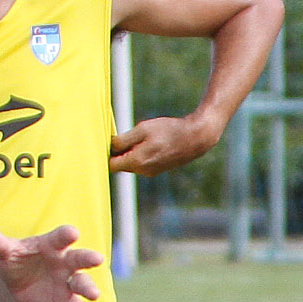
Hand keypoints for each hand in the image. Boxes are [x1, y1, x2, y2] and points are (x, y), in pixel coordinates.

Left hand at [0, 222, 103, 301]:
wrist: (18, 284)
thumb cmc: (16, 261)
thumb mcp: (5, 253)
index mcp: (51, 245)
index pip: (60, 238)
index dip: (66, 235)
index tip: (72, 233)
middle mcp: (65, 262)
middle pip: (79, 259)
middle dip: (88, 258)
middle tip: (97, 258)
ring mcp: (68, 282)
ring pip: (83, 283)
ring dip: (89, 288)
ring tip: (94, 295)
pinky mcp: (67, 301)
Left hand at [107, 112, 221, 176]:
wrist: (196, 138)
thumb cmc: (169, 130)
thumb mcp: (143, 129)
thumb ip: (123, 139)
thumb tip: (109, 146)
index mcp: (137, 162)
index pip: (111, 165)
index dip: (106, 153)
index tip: (108, 141)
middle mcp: (143, 171)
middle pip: (120, 165)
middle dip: (118, 152)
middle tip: (124, 136)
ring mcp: (151, 172)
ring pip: (130, 164)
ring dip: (130, 152)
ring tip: (141, 138)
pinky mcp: (157, 170)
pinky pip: (141, 163)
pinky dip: (140, 154)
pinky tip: (150, 143)